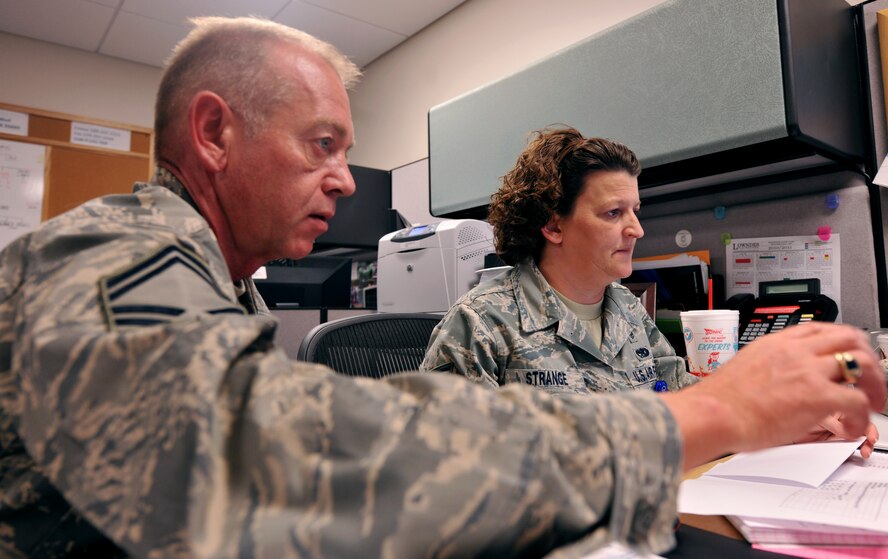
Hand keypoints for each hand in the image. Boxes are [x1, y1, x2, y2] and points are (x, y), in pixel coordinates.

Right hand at [661, 323, 886, 468]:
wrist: (713, 413)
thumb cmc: (720, 401)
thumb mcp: (744, 370)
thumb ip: (767, 369)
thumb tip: (774, 383)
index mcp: (777, 343)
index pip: (821, 328)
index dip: (843, 340)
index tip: (849, 355)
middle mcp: (795, 351)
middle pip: (849, 338)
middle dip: (868, 359)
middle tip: (871, 379)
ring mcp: (808, 371)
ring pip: (861, 364)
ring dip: (875, 385)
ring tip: (874, 405)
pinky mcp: (817, 395)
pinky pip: (857, 402)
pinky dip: (862, 418)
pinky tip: (852, 428)